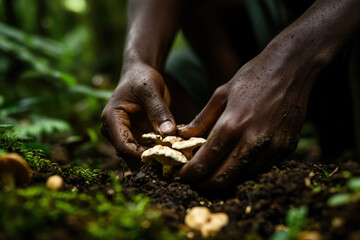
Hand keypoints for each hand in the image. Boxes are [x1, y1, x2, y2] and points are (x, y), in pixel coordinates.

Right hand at [101, 62, 175, 169]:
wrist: (141, 74)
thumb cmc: (142, 78)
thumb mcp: (151, 90)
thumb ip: (159, 111)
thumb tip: (169, 133)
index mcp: (112, 120)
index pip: (124, 146)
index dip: (142, 155)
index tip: (164, 158)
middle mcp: (115, 132)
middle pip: (130, 155)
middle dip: (150, 161)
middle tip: (173, 164)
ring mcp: (126, 136)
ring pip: (139, 156)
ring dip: (156, 159)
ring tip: (176, 160)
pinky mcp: (137, 137)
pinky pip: (148, 150)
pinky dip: (160, 153)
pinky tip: (175, 154)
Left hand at [176, 53, 314, 189]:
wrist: (292, 68)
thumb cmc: (254, 76)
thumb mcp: (221, 93)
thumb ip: (202, 119)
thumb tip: (183, 134)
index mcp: (232, 124)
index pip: (205, 162)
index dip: (190, 174)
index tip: (181, 176)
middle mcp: (253, 140)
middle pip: (223, 178)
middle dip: (203, 184)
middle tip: (194, 180)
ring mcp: (272, 147)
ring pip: (242, 177)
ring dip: (224, 179)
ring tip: (212, 172)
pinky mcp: (286, 149)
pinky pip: (260, 168)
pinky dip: (243, 170)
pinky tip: (234, 162)